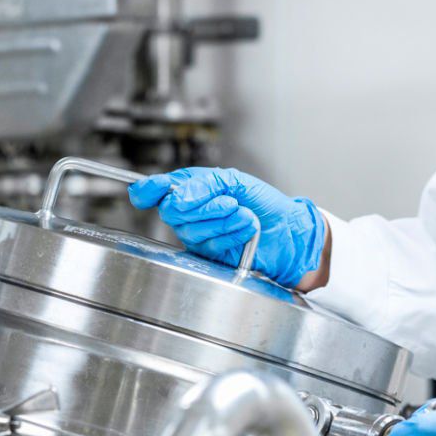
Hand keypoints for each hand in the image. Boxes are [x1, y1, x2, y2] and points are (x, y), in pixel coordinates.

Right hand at [128, 167, 326, 288]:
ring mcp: (196, 234)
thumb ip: (204, 183)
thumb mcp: (235, 181)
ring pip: (190, 229)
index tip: (154, 189)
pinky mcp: (208, 254)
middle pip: (170, 210)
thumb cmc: (262, 202)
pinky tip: (246, 228)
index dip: (148, 190)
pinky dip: (230, 234)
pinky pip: (207, 244)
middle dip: (201, 206)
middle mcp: (188, 212)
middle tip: (228, 202)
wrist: (287, 229)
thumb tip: (179, 194)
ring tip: (244, 214)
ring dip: (222, 220)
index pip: (155, 190)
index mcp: (190, 188)